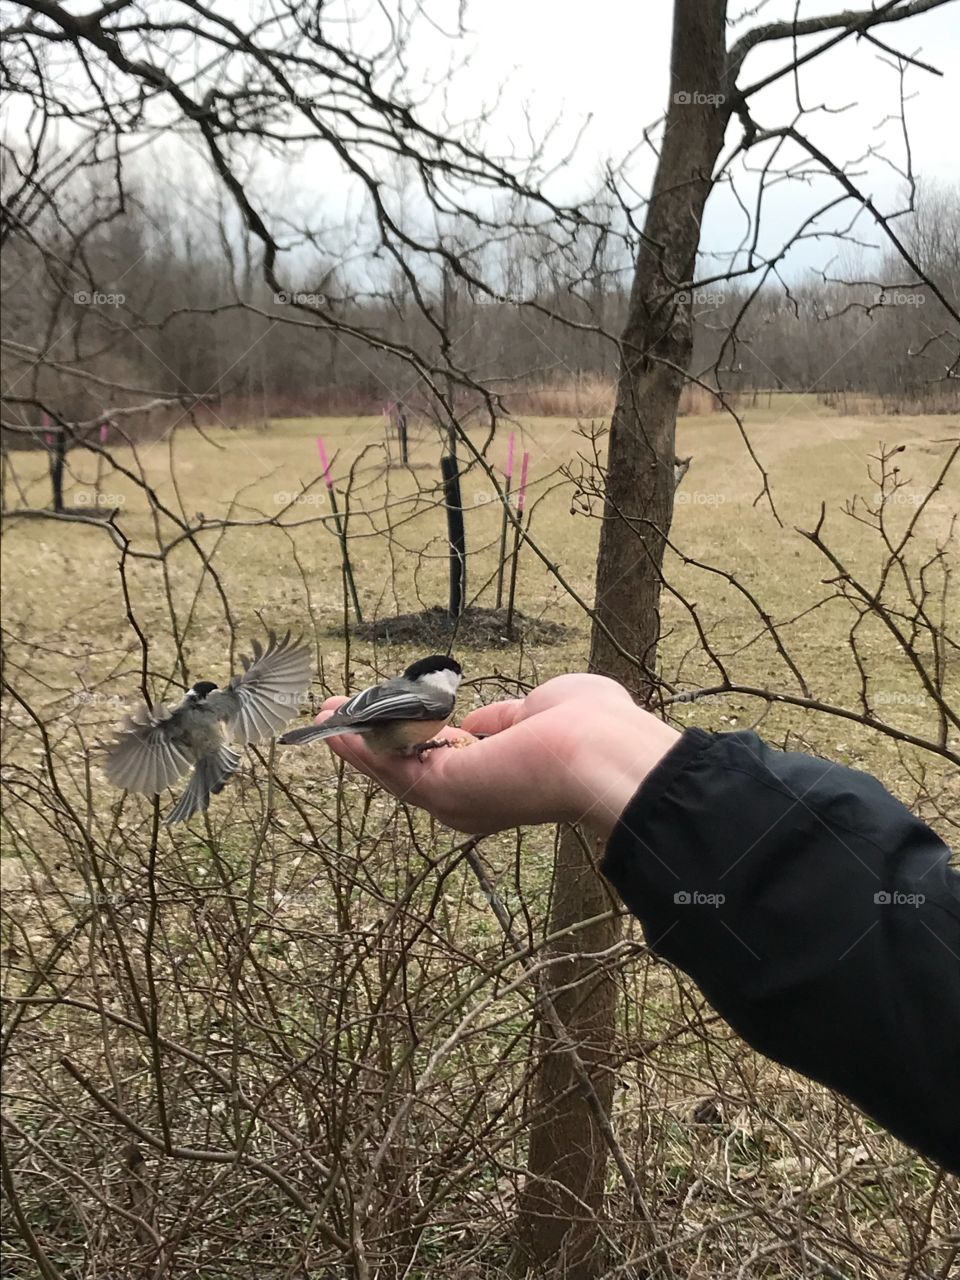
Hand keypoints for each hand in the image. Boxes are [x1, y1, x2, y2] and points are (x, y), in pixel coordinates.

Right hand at [310, 674, 681, 839]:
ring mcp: (458, 798)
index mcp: (499, 776)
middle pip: (408, 770)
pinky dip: (360, 749)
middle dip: (370, 741)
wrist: (603, 752)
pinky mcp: (444, 793)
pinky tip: (335, 731)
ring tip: (323, 719)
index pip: (445, 760)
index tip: (386, 713)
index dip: (412, 736)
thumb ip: (506, 717)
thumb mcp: (540, 707)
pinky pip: (392, 769)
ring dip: (355, 742)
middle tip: (336, 717)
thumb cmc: (590, 726)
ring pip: (393, 771)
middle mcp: (474, 796)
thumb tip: (482, 722)